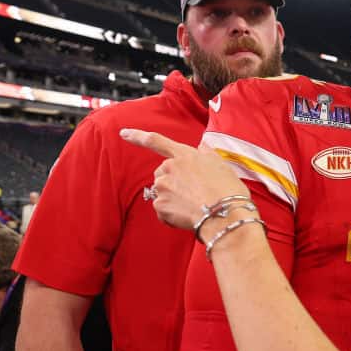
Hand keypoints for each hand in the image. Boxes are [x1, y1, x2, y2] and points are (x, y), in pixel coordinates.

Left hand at [120, 128, 248, 230]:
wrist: (225, 213)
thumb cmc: (227, 190)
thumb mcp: (221, 165)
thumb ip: (207, 154)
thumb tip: (203, 146)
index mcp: (184, 155)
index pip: (156, 141)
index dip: (138, 136)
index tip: (123, 133)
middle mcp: (169, 167)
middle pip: (162, 174)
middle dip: (172, 183)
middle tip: (193, 194)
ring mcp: (162, 186)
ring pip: (162, 193)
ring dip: (173, 200)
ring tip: (193, 206)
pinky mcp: (160, 205)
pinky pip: (162, 211)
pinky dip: (172, 216)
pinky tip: (188, 216)